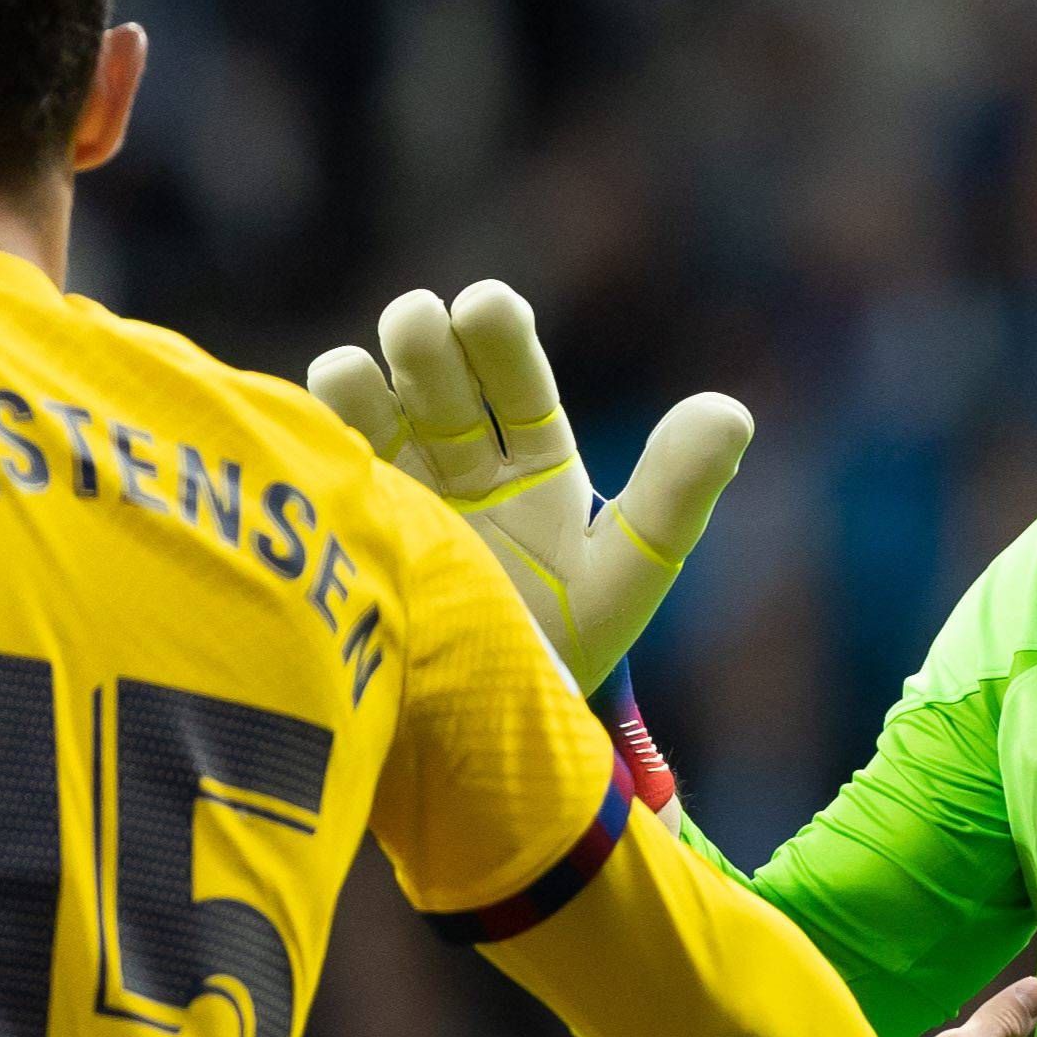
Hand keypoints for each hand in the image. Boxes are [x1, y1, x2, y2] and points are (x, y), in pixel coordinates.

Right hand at [305, 281, 748, 683]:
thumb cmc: (568, 642)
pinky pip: (318, 472)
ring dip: (355, 383)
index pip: (518, 382)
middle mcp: (460, 462)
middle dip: (426, 344)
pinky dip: (309, 442)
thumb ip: (676, 492)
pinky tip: (305, 434)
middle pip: (438, 382)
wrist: (489, 731)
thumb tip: (731, 411)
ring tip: (347, 374)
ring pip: (366, 412)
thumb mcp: (629, 569)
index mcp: (534, 463)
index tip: (484, 305)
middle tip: (417, 322)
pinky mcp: (341, 529)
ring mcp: (394, 491)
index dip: (499, 338)